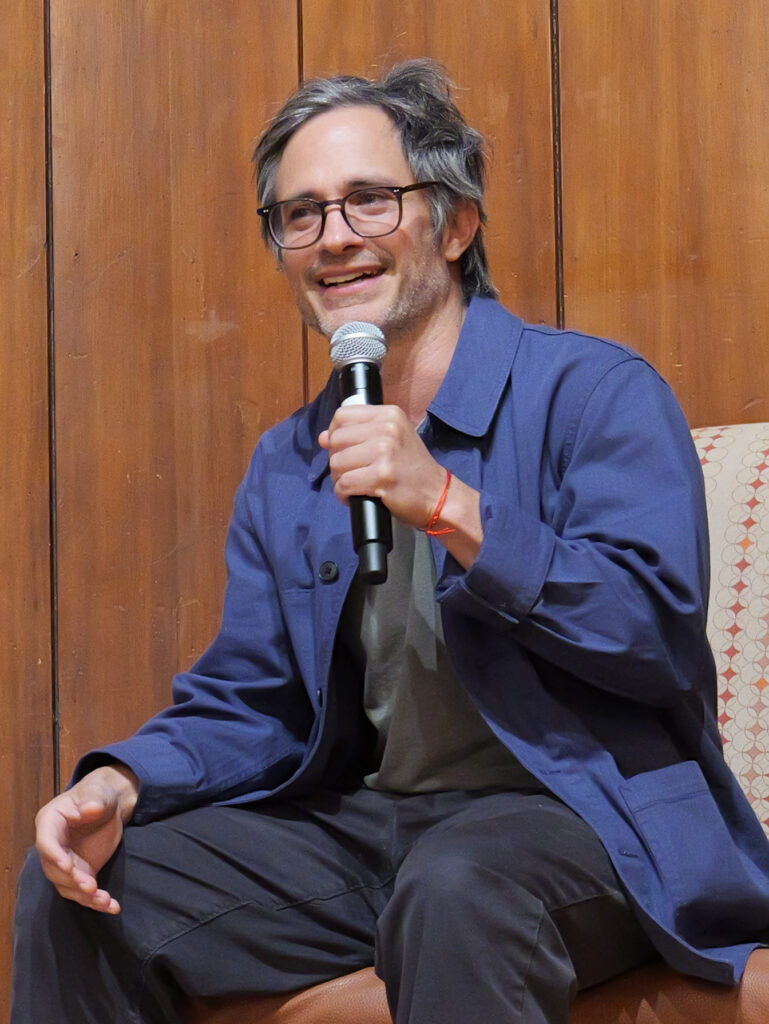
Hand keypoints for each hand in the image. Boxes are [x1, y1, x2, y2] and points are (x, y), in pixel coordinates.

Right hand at [34, 763, 139, 913]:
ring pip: (68, 886)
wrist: (109, 806)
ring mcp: (66, 862)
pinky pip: (84, 891)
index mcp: (50, 822)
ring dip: (85, 896)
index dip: (54, 856)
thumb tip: (90, 809)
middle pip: (55, 870)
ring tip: (105, 901)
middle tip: (91, 887)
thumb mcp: (98, 792)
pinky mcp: (81, 873)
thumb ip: (94, 799)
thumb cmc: (98, 794)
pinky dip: (96, 900)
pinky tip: (112, 907)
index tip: (67, 866)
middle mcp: (53, 846)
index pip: (46, 842)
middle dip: (72, 880)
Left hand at [319, 404, 446, 528]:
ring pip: (336, 463)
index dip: (336, 434)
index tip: (345, 449)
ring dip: (340, 479)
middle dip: (338, 460)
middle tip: (352, 472)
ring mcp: (385, 452)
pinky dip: (344, 494)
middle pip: (336, 440)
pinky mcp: (381, 477)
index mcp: (389, 415)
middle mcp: (387, 429)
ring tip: (356, 484)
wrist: (438, 495)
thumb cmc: (412, 469)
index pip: (342, 415)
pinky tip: (354, 496)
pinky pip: (344, 484)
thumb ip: (359, 434)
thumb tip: (323, 437)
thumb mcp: (392, 440)